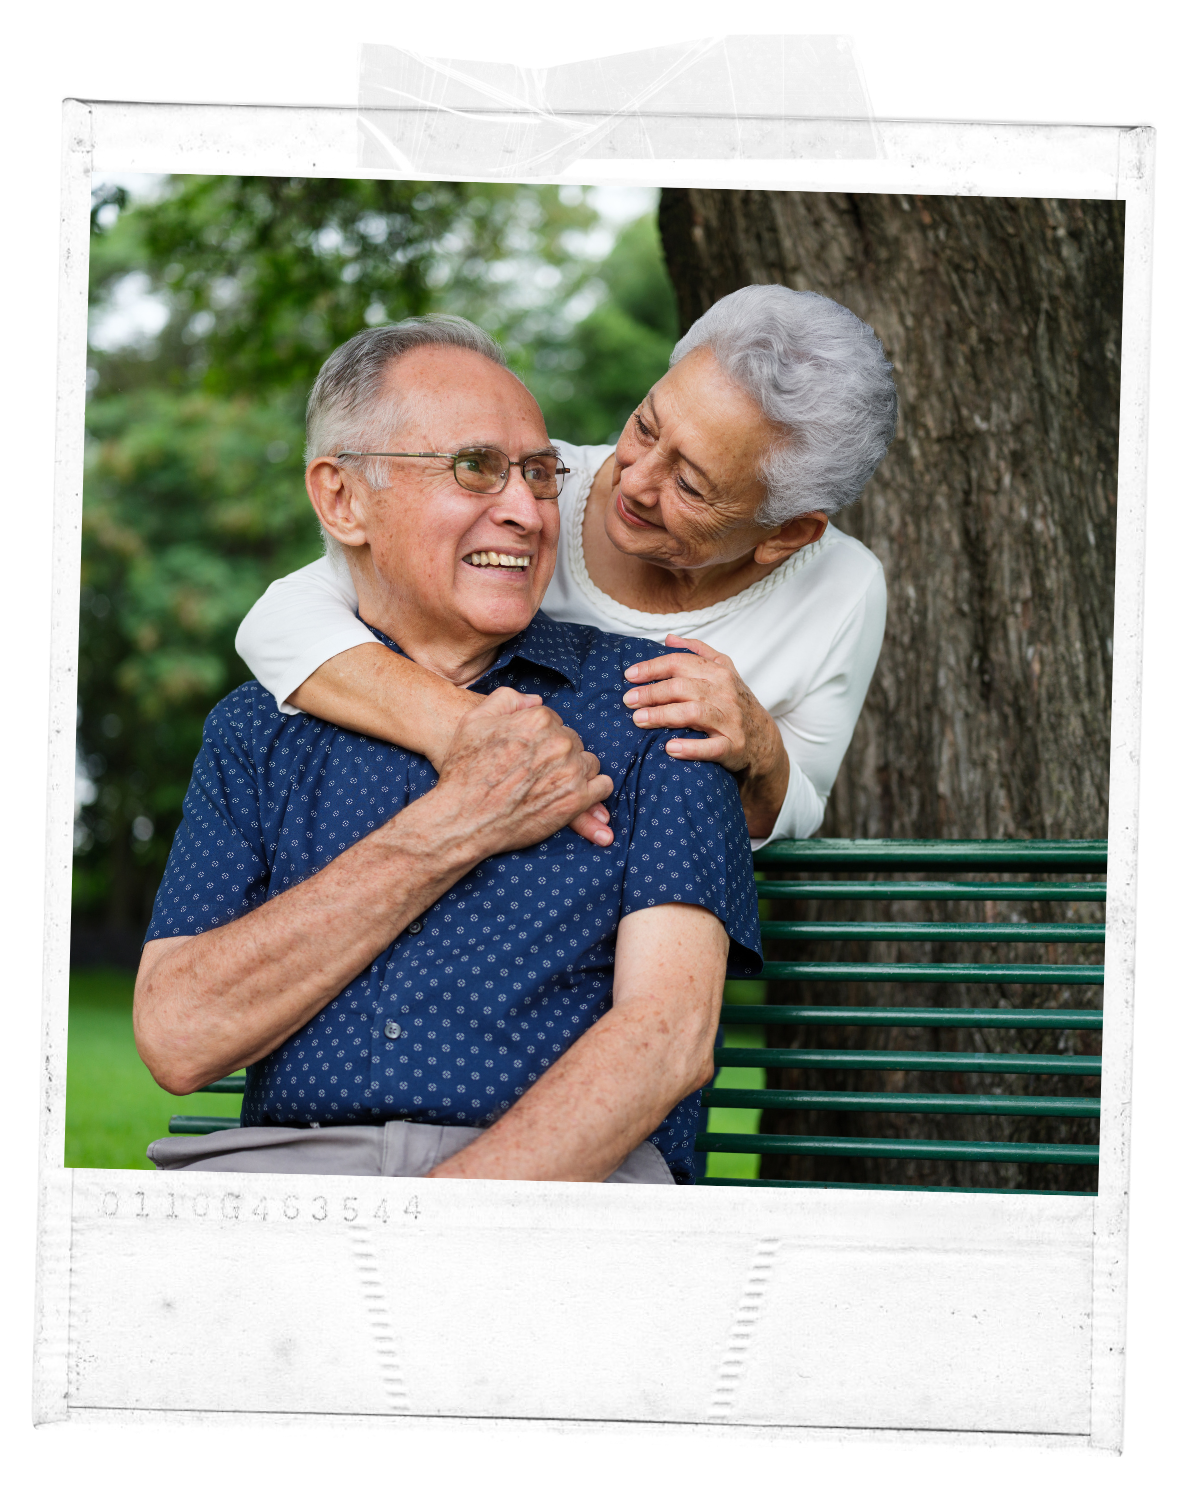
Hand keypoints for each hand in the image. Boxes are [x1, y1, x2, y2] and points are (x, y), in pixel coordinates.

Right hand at [432, 687, 613, 856]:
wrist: (463, 818)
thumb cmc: (465, 771)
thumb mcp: (474, 721)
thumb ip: (506, 700)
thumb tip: (535, 701)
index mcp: (538, 720)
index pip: (554, 721)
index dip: (540, 737)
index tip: (528, 753)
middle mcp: (559, 742)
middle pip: (572, 741)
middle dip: (558, 753)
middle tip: (537, 771)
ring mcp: (571, 772)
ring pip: (588, 762)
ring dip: (576, 771)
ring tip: (552, 784)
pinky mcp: (576, 800)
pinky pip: (602, 787)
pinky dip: (592, 790)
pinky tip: (574, 794)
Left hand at [622, 634, 778, 774]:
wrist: (764, 739)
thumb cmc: (736, 702)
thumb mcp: (724, 670)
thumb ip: (698, 651)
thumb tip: (669, 638)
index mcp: (718, 672)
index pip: (680, 663)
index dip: (652, 668)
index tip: (630, 676)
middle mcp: (724, 693)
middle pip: (682, 687)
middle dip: (651, 693)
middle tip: (628, 701)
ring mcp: (730, 720)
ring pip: (693, 713)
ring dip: (663, 716)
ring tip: (639, 720)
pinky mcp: (733, 746)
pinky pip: (711, 747)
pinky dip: (691, 748)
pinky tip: (670, 748)